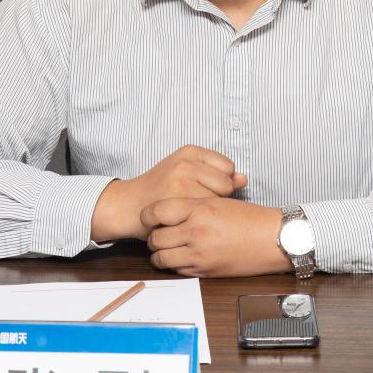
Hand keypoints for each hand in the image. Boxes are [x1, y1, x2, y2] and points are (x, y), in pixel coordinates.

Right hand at [90, 145, 246, 241]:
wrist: (129, 206)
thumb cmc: (160, 190)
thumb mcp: (186, 173)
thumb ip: (216, 173)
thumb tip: (244, 179)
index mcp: (190, 151)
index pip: (228, 167)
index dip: (222, 183)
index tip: (208, 191)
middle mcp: (186, 163)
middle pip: (227, 184)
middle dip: (219, 197)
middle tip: (199, 203)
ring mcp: (181, 181)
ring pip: (218, 200)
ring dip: (210, 210)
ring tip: (194, 211)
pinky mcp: (176, 201)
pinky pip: (205, 213)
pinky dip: (201, 220)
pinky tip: (190, 220)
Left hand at [142, 197, 291, 277]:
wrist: (272, 239)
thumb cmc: (250, 219)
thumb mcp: (220, 201)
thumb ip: (193, 205)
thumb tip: (169, 211)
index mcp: (200, 208)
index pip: (158, 211)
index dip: (148, 215)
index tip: (149, 217)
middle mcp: (196, 232)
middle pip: (156, 237)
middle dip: (154, 236)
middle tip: (160, 233)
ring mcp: (199, 254)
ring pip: (161, 258)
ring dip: (160, 253)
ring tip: (168, 247)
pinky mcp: (204, 271)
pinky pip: (177, 269)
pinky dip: (175, 264)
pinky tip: (183, 256)